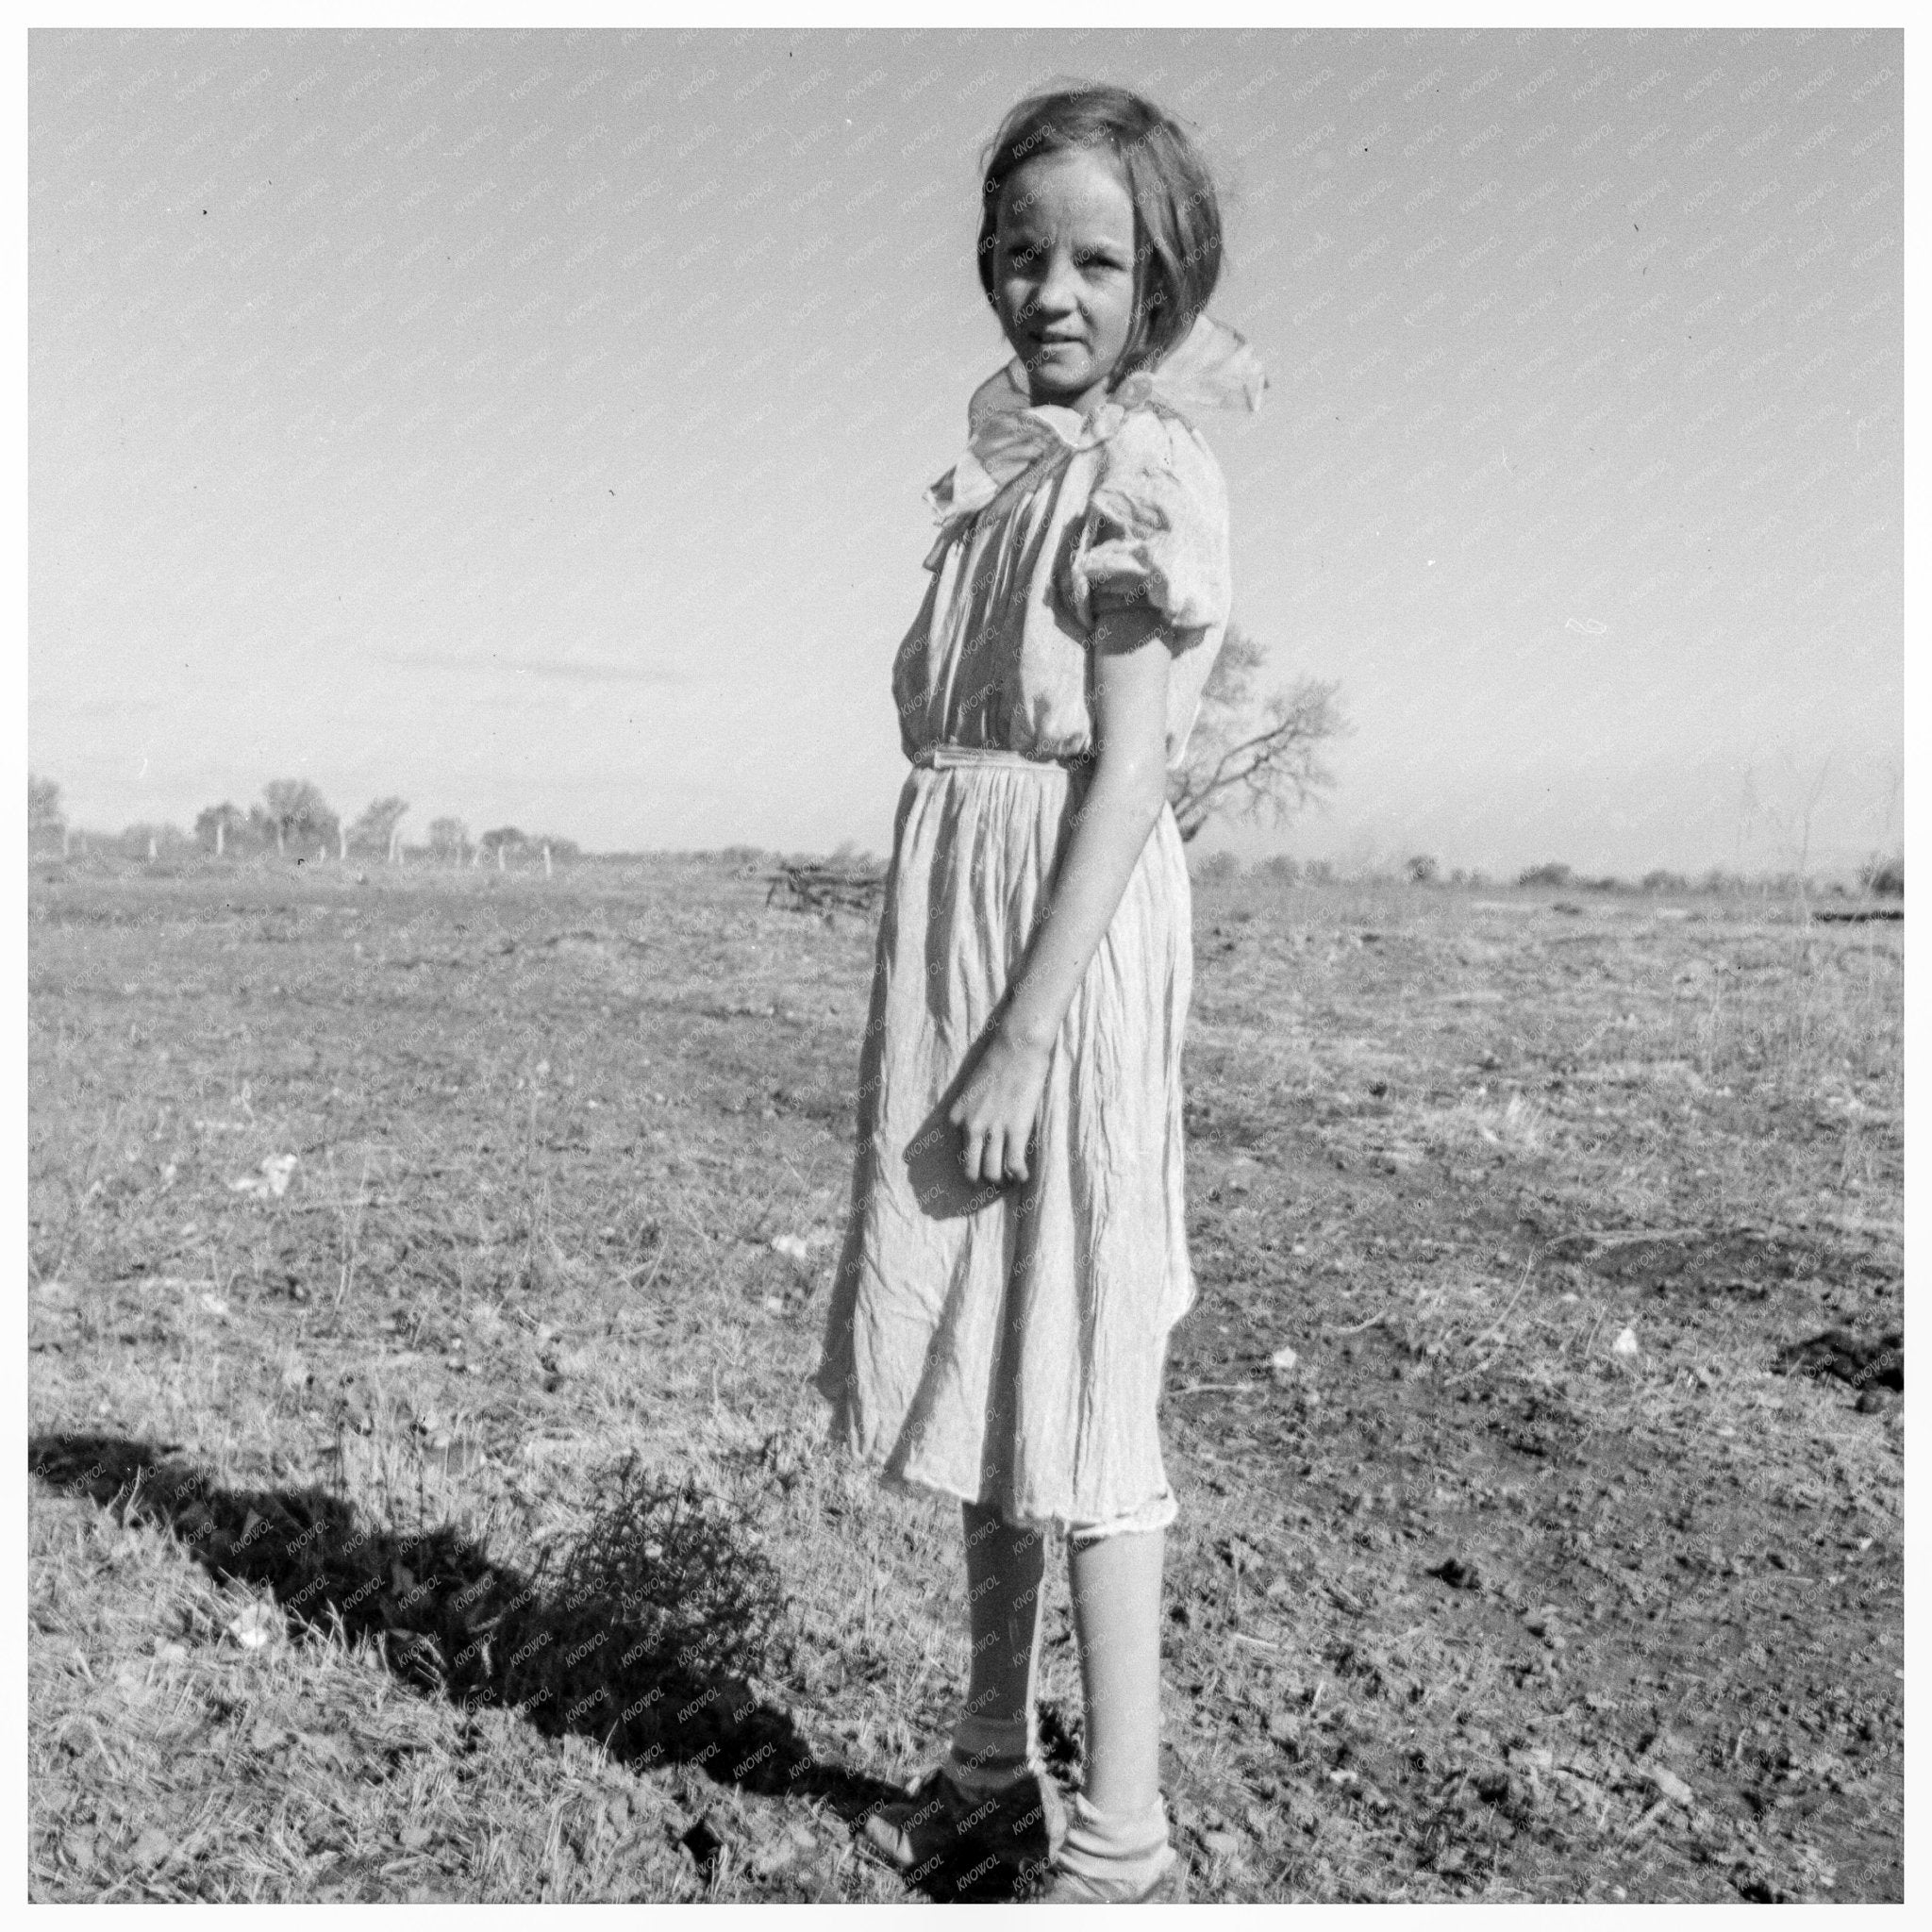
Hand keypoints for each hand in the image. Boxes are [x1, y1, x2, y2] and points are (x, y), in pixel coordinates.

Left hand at [948, 1029, 1051, 1187]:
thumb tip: (983, 1130)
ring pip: (992, 1172)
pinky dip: (1019, 1176)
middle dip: (982, 1181)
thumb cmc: (997, 1061)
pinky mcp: (1015, 1130)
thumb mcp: (972, 1090)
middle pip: (972, 1169)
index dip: (972, 1163)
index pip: (959, 1153)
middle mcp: (970, 1127)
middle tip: (993, 1184)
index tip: (982, 1167)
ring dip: (1001, 1182)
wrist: (1016, 1048)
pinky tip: (1023, 1176)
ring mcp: (993, 1130)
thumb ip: (973, 1112)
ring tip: (1010, 1182)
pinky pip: (1014, 1165)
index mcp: (957, 1116)